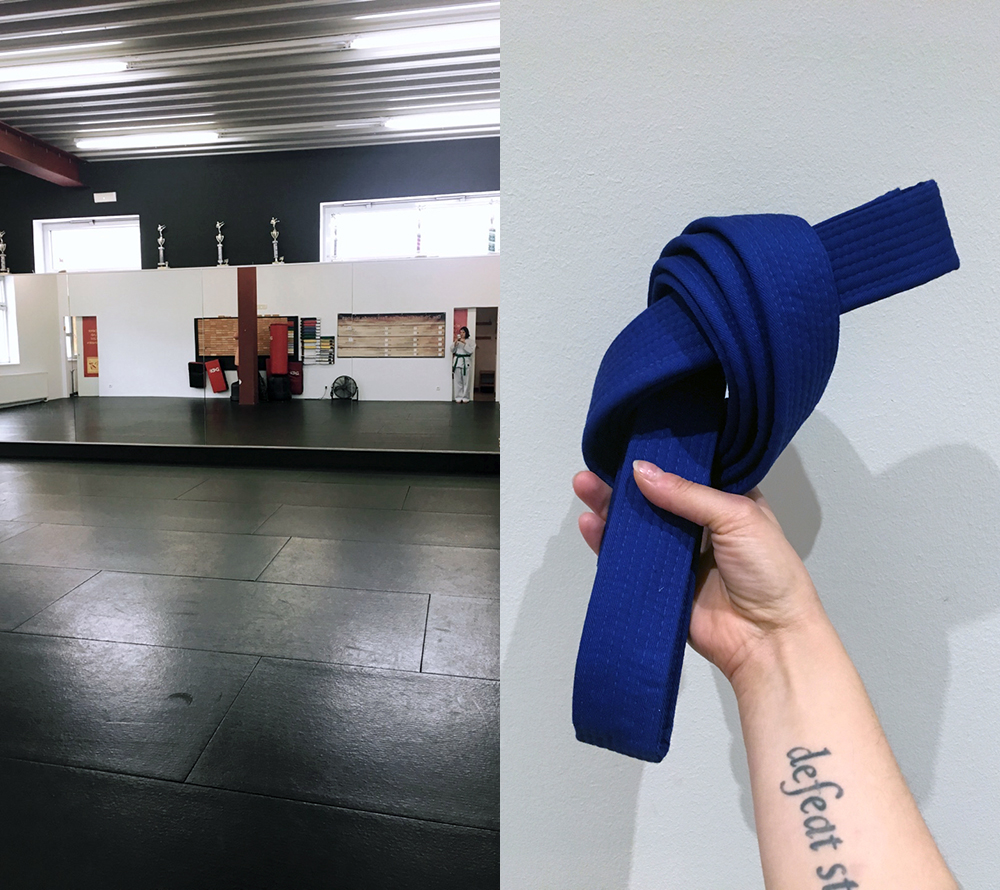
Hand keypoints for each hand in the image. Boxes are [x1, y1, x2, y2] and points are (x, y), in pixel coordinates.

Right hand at [573, 461, 826, 683]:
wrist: (768, 640)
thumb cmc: (769, 572)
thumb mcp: (737, 517)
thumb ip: (687, 494)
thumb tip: (639, 470)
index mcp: (727, 503)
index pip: (690, 472)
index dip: (664, 456)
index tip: (633, 439)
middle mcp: (700, 526)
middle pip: (655, 498)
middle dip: (625, 482)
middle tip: (596, 467)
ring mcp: (677, 556)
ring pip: (636, 527)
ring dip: (609, 508)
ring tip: (583, 485)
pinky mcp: (659, 584)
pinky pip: (627, 561)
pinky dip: (605, 543)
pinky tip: (590, 525)